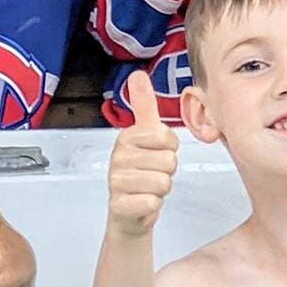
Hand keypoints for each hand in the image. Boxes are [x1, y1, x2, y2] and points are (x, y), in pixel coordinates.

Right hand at [106, 72, 176, 238]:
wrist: (129, 212)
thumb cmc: (142, 171)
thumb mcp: (145, 135)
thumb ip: (144, 105)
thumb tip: (137, 74)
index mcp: (127, 136)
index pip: (168, 138)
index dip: (170, 149)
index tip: (157, 153)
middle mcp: (119, 156)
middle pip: (169, 162)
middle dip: (167, 172)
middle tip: (152, 174)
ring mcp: (116, 180)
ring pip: (163, 182)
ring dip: (161, 189)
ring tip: (147, 188)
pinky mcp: (119, 204)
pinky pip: (153, 202)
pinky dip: (153, 205)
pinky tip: (142, 202)